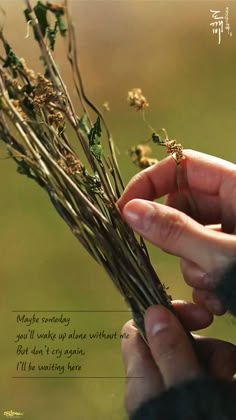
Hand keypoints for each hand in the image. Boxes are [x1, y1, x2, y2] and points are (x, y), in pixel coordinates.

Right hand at [118, 150, 235, 314]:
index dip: (148, 183)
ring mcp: (235, 232)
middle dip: (175, 238)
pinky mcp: (233, 256)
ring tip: (213, 292)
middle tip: (182, 260)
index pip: (182, 166)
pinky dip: (203, 282)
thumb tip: (130, 211)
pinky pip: (203, 259)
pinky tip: (218, 303)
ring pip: (190, 238)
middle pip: (183, 206)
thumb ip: (176, 232)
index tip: (124, 210)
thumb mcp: (224, 256)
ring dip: (192, 268)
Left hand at [122, 302, 235, 415]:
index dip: (166, 315)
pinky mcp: (199, 399)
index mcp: (140, 377)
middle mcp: (155, 382)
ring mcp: (177, 391)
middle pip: (175, 341)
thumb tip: (154, 310)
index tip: (197, 316)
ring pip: (197, 358)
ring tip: (228, 379)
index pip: (140, 328)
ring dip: (219, 361)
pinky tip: (231, 388)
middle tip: (222, 360)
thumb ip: (169, 350)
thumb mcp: (180, 388)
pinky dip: (223, 378)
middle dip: (204, 343)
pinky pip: (210, 377)